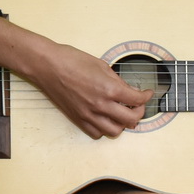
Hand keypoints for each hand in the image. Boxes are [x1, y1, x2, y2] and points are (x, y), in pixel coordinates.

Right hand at [28, 43, 156, 138]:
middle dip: (139, 112)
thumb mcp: (101, 65)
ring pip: (115, 131)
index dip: (146, 96)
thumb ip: (116, 80)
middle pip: (130, 120)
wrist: (47, 66)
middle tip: (137, 105)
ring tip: (121, 114)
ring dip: (122, 124)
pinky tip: (104, 118)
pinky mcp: (77, 119)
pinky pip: (96, 133)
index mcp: (109, 89)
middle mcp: (100, 105)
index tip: (146, 93)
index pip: (137, 99)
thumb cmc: (71, 60)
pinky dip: (104, 129)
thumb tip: (127, 90)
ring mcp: (88, 114)